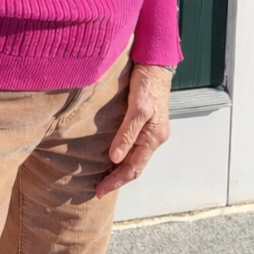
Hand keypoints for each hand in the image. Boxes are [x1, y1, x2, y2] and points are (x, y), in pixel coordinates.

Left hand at [95, 63, 171, 199]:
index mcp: (155, 137)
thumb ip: (127, 132)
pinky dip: (122, 155)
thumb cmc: (149, 82)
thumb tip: (115, 158)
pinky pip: (133, 145)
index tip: (100, 190)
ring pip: (134, 157)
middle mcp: (154, 137)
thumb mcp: (138, 107)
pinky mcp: (144, 122)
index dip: (117, 180)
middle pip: (135, 166)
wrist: (155, 63)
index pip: (134, 168)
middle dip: (117, 179)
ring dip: (119, 169)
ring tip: (102, 177)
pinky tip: (111, 156)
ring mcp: (150, 130)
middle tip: (97, 189)